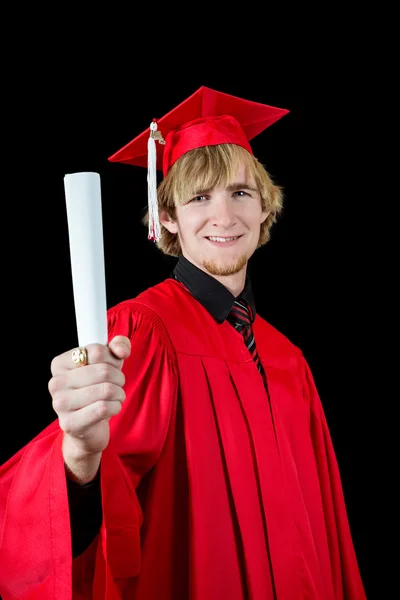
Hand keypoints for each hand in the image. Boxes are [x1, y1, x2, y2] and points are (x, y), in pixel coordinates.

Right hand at [49, 335, 129, 481]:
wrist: (89, 426)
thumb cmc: (97, 389)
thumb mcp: (108, 363)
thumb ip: (118, 346)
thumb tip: (122, 350)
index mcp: (60, 363)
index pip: (96, 351)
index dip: (113, 359)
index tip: (113, 367)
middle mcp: (56, 382)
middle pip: (104, 371)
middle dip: (119, 378)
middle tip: (118, 384)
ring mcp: (60, 404)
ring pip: (106, 390)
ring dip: (119, 393)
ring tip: (116, 396)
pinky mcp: (70, 423)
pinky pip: (103, 408)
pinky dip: (116, 406)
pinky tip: (112, 408)